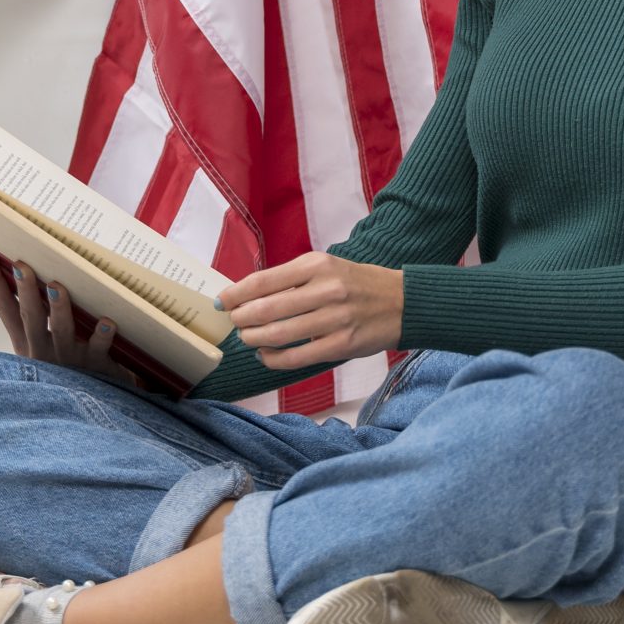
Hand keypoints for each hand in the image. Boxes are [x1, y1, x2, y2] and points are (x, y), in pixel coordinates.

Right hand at [0, 252, 139, 390]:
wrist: (94, 409)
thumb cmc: (67, 367)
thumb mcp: (41, 345)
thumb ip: (32, 316)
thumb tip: (24, 271)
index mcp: (27, 342)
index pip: (5, 309)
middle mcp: (43, 351)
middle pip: (31, 317)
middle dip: (25, 291)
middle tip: (20, 265)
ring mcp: (69, 361)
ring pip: (62, 332)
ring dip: (58, 309)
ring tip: (56, 287)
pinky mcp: (95, 369)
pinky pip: (98, 349)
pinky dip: (102, 336)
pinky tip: (107, 322)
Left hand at [217, 252, 403, 369]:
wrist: (401, 302)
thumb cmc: (356, 284)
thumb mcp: (327, 267)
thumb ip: (291, 280)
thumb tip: (247, 295)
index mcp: (317, 264)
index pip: (264, 280)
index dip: (236, 293)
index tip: (222, 302)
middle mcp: (326, 289)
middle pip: (267, 309)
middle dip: (242, 319)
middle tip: (234, 323)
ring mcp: (335, 319)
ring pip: (279, 334)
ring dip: (254, 339)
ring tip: (248, 339)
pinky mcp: (342, 345)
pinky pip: (298, 357)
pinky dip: (275, 359)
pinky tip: (266, 356)